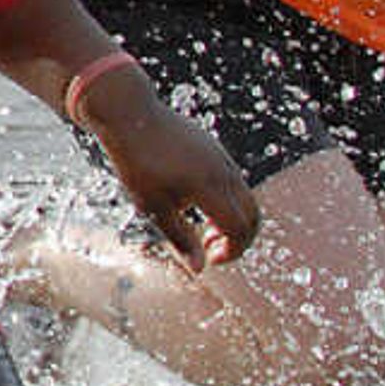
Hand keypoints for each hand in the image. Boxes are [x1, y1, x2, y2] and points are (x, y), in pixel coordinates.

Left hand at [94, 84, 257, 269]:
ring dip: (235, 221)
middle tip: (214, 250)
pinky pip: (236, 183)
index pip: (240, 229)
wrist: (131, 115)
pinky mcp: (217, 151)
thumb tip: (199, 270)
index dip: (232, 251)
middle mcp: (225, 173)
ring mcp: (224, 159)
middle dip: (240, 240)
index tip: (211, 259)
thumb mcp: (152, 206)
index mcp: (210, 188)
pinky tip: (201, 206)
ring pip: (246, 198)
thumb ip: (179, 238)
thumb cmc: (136, 162)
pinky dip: (230, 202)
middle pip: (253, 216)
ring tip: (206, 231)